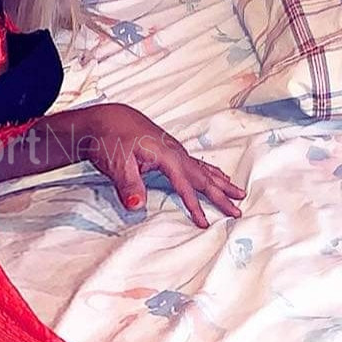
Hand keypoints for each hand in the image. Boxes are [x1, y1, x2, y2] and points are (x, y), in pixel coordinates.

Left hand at [78, 103, 244, 228]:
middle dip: (221, 194)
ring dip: (220, 182)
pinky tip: (215, 173)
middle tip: (238, 210)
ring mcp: (172, 149)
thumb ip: (128, 184)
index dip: (195, 206)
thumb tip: (137, 206)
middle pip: (203, 176)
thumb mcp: (115, 163)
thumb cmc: (108, 139)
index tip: (205, 223)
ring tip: (238, 191)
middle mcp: (174, 151)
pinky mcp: (168, 149)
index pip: (185, 185)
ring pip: (203, 168)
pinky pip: (195, 163)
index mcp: (165, 155)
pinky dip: (209, 171)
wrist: (102, 119)